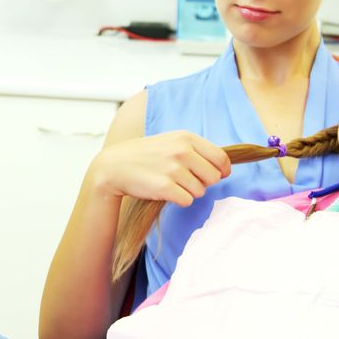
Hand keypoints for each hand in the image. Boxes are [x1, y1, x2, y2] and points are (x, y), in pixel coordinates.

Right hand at [87, 130, 230, 206]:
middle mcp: (182, 151)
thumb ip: (196, 150)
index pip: (221, 158)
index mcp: (186, 138)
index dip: (222, 170)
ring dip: (189, 192)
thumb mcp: (171, 141)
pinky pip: (187, 201)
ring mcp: (173, 169)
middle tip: (185, 179)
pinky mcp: (165, 187)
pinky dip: (179, 200)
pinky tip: (165, 191)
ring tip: (171, 183)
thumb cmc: (145, 155)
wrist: (114, 166)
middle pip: (214, 177)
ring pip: (201, 191)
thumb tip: (224, 166)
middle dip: (203, 182)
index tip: (214, 175)